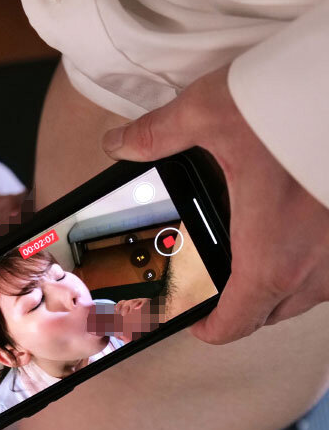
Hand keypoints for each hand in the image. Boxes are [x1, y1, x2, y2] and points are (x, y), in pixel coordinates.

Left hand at [101, 65, 328, 343]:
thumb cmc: (300, 102)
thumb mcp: (210, 113)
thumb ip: (158, 135)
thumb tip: (121, 144)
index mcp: (271, 253)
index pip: (237, 323)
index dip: (210, 327)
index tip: (195, 320)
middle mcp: (318, 264)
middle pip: (274, 311)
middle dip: (244, 304)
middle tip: (219, 279)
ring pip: (312, 291)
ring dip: (282, 281)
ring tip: (256, 248)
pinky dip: (313, 257)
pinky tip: (296, 222)